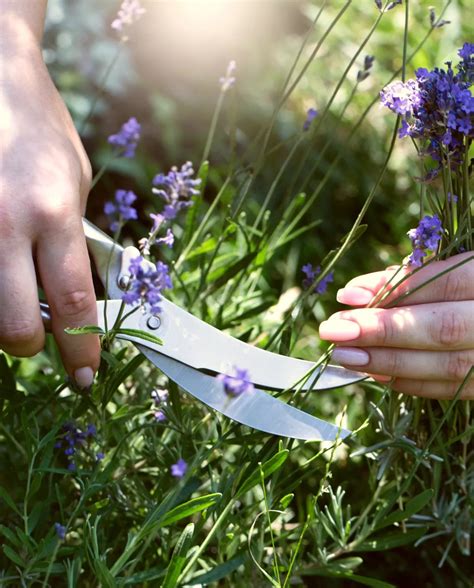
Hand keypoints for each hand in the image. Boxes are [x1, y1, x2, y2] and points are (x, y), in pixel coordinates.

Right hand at [0, 35, 99, 387]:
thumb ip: (73, 239)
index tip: (87, 376)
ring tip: (11, 294)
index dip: (82, 351)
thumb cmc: (39, 127)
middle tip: (38, 339)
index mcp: (54, 214)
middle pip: (17, 328)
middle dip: (31, 347)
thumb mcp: (75, 180)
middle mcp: (6, 225)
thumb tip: (73, 290)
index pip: (74, 306)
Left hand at [319, 252, 473, 398]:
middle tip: (334, 330)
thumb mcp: (463, 268)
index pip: (444, 283)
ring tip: (344, 356)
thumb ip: (422, 276)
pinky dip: (411, 382)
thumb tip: (361, 293)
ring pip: (447, 365)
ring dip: (389, 361)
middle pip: (443, 328)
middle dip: (383, 330)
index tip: (347, 295)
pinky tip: (375, 372)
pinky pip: (453, 388)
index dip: (394, 290)